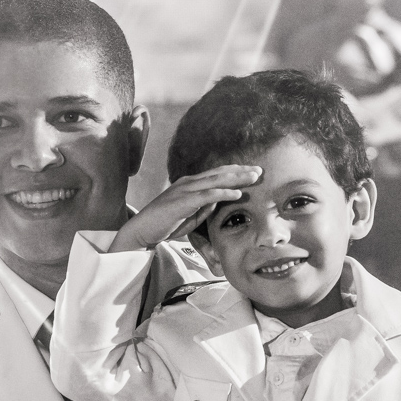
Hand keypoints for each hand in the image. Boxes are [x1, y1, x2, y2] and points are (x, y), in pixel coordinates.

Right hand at [110, 165, 260, 251]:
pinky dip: (224, 193)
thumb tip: (220, 200)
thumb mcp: (190, 215)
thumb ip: (204, 206)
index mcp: (190, 185)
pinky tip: (237, 193)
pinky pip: (207, 194)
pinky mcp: (182, 201)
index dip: (235, 172)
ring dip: (237, 178)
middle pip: (219, 173)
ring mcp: (185, 190)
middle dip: (240, 171)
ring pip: (215, 180)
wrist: (141, 231)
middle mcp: (188, 183)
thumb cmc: (165, 224)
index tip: (252, 173)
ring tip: (254, 177)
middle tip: (259, 170)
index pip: (216, 174)